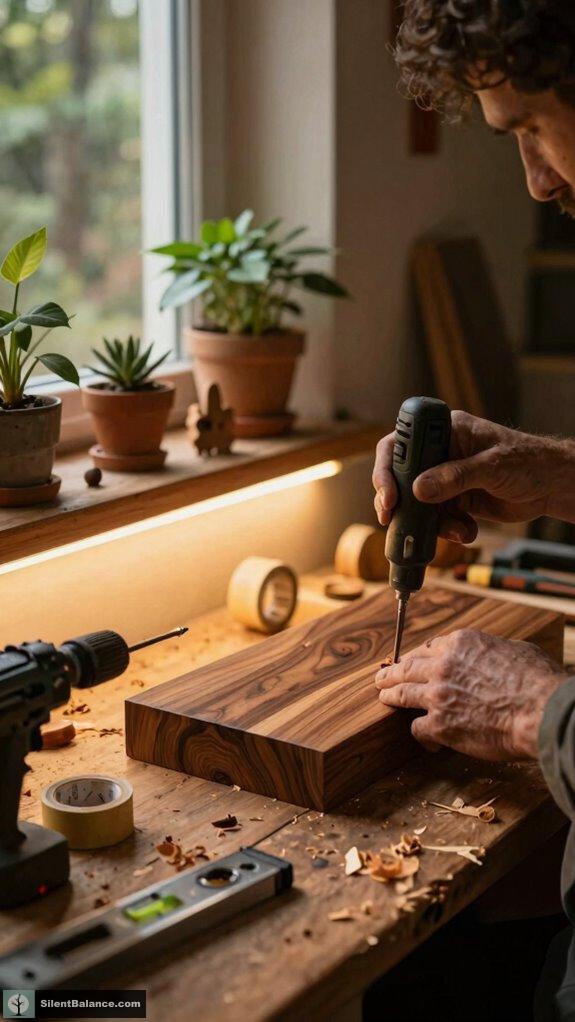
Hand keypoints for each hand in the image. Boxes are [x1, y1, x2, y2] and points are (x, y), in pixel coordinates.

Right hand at [373, 410, 572, 543]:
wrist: (551, 486)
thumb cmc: (528, 462)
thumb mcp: (491, 466)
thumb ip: (455, 477)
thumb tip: (418, 489)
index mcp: (446, 432)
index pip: (402, 444)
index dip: (387, 469)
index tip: (389, 496)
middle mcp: (441, 454)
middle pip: (401, 477)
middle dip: (398, 501)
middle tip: (392, 518)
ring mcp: (446, 479)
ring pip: (418, 504)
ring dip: (430, 522)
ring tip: (455, 530)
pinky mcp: (455, 501)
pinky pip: (438, 519)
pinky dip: (449, 530)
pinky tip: (468, 532)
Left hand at [375, 629, 566, 760]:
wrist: (539, 711)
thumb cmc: (536, 681)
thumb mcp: (515, 649)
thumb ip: (494, 651)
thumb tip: (496, 656)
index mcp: (460, 643)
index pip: (429, 648)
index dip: (419, 656)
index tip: (413, 660)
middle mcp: (442, 666)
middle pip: (408, 667)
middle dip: (392, 672)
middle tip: (382, 676)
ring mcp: (437, 695)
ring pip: (402, 693)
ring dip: (390, 695)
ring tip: (383, 697)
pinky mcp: (439, 724)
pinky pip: (417, 728)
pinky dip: (420, 734)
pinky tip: (426, 740)